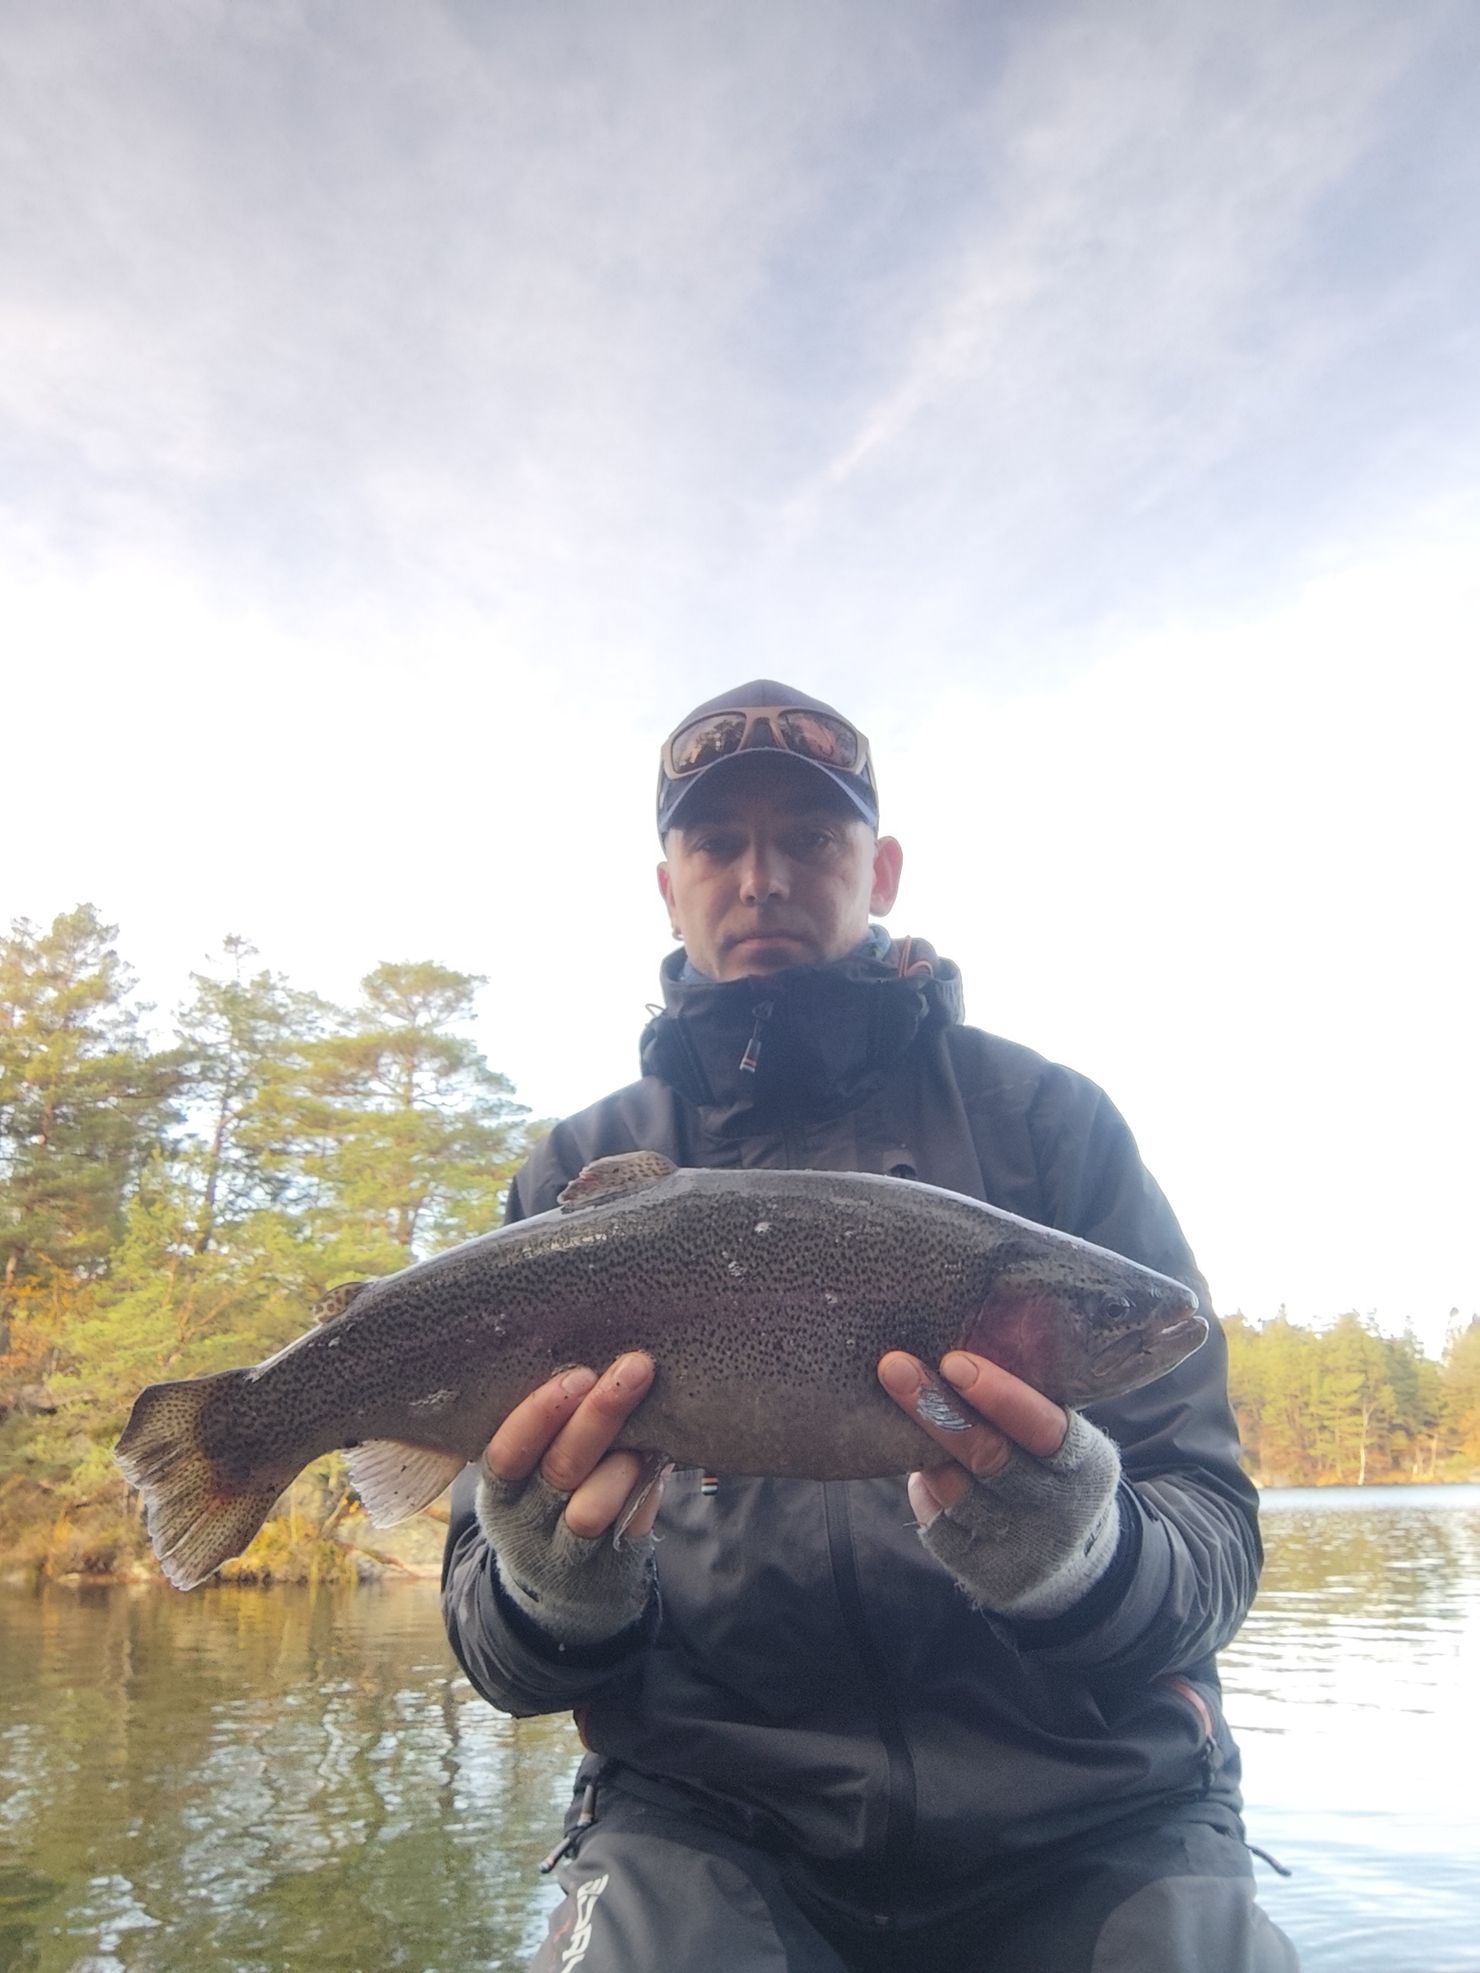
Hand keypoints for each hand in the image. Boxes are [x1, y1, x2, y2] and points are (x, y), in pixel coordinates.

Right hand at [475, 1353, 665, 1646]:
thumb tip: (594, 1350)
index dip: (539, 1413)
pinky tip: (658, 1457)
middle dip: (598, 1415)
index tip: (577, 1374)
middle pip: (559, 1469)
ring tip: (648, 1432)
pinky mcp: (605, 1572)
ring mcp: (564, 1554)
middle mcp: (524, 1524)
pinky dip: (644, 1489)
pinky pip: (628, 1527)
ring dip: (622, 1464)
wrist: (563, 1589)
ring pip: (591, 1508)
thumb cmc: (549, 1499)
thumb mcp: (529, 1472)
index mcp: (499, 1489)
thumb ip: (549, 1428)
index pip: (506, 1452)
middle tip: (633, 1368)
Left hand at [877, 1349, 1122, 1619]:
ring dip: (923, 1450)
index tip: (955, 1361)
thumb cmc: (1049, 1471)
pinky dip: (925, 1490)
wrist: (1073, 1564)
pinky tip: (919, 1466)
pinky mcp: (990, 1575)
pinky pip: (940, 1524)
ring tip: (900, 1408)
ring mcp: (1024, 1548)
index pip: (1044, 1427)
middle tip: (895, 1366)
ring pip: (956, 1492)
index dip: (1000, 1396)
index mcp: (1085, 1463)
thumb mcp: (1056, 1438)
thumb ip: (1020, 1405)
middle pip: (991, 1458)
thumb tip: (951, 1344)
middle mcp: (1060, 1510)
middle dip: (937, 1409)